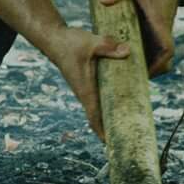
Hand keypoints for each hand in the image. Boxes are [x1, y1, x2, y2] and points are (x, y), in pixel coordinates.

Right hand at [43, 22, 129, 139]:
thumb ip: (109, 47)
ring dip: (111, 116)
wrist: (54, 39)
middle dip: (111, 128)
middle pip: (99, 117)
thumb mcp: (91, 43)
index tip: (111, 144)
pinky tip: (122, 101)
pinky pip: (100, 97)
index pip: (94, 116)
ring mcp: (86, 88)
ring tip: (128, 124)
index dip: (102, 131)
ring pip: (100, 107)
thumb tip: (127, 52)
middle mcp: (85, 92)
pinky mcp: (88, 81)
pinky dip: (110, 103)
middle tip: (128, 138)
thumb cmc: (70, 43)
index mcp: (85, 89)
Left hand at [100, 0, 183, 76]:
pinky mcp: (154, 28)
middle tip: (127, 81)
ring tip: (121, 74)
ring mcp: (159, 31)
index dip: (157, 65)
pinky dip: (140, 54)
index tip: (144, 75)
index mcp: (160, 23)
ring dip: (142, 64)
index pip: (166, 51)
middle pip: (161, 60)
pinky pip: (149, 47)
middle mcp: (162, 31)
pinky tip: (120, 57)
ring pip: (155, 55)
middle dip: (148, 71)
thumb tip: (104, 0)